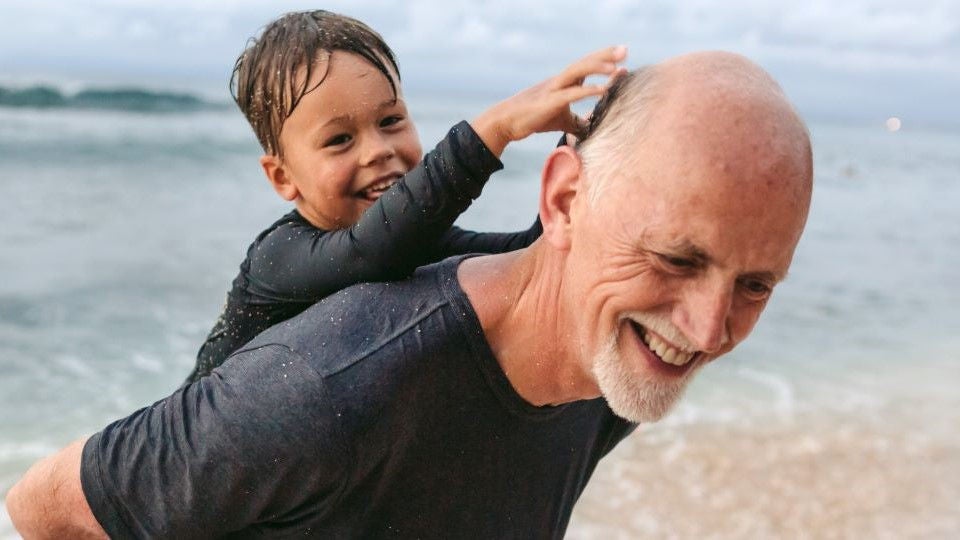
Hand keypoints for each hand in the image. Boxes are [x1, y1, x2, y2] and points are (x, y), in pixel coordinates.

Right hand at [471, 45, 626, 155]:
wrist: (506, 122)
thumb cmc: (533, 119)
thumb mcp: (560, 120)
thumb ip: (576, 122)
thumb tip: (590, 130)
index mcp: (564, 83)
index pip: (587, 67)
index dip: (604, 62)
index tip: (622, 59)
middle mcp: (560, 81)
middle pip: (585, 63)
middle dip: (605, 56)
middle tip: (625, 50)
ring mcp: (554, 89)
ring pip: (577, 71)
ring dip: (597, 67)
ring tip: (616, 67)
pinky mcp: (549, 102)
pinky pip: (571, 93)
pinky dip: (587, 90)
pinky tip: (602, 89)